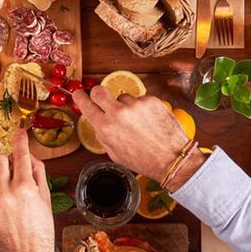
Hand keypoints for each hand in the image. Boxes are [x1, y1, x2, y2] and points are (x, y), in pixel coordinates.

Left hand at [0, 129, 54, 251]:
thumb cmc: (40, 228)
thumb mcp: (45, 198)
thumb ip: (37, 173)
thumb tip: (28, 156)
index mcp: (25, 189)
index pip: (20, 156)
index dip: (20, 141)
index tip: (19, 132)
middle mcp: (5, 195)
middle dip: (4, 162)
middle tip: (11, 170)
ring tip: (7, 195)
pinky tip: (2, 210)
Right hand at [73, 87, 197, 188]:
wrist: (171, 159)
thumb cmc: (143, 161)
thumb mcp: (114, 154)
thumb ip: (103, 136)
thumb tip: (98, 122)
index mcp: (106, 128)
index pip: (86, 104)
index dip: (80, 97)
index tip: (78, 93)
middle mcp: (118, 113)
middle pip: (99, 91)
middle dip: (97, 93)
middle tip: (101, 98)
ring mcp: (135, 104)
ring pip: (123, 97)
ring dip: (126, 106)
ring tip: (137, 122)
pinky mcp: (150, 100)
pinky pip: (140, 100)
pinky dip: (142, 108)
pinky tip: (148, 121)